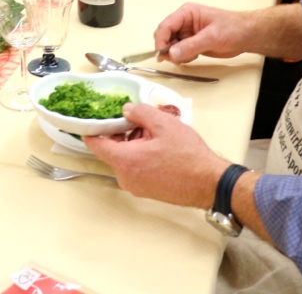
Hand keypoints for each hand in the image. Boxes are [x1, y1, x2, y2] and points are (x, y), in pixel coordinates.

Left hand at [84, 104, 226, 207]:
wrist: (209, 183)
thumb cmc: (188, 154)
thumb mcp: (163, 124)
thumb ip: (140, 112)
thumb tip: (126, 110)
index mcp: (124, 160)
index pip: (95, 145)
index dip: (92, 130)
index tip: (93, 118)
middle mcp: (125, 177)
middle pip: (112, 150)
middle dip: (121, 134)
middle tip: (138, 121)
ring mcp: (135, 187)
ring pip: (125, 159)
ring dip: (133, 144)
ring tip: (154, 133)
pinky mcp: (146, 191)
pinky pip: (135, 169)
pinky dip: (140, 156)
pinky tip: (159, 147)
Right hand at [155, 3, 254, 63]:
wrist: (247, 36)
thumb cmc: (233, 29)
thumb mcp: (212, 37)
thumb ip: (191, 45)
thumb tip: (171, 53)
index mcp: (186, 13)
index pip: (165, 25)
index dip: (161, 40)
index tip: (162, 54)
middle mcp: (184, 22)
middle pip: (164, 35)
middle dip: (167, 48)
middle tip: (176, 59)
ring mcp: (187, 33)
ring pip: (170, 45)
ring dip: (175, 54)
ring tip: (191, 57)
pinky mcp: (192, 43)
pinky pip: (179, 51)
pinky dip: (182, 57)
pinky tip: (194, 57)